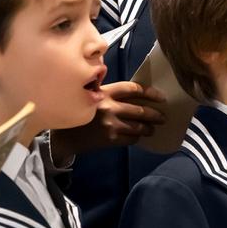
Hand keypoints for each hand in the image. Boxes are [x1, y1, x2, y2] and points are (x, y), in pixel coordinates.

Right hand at [49, 82, 166, 160]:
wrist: (64, 136)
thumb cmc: (81, 113)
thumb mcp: (93, 96)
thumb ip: (112, 93)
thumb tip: (139, 96)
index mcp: (105, 92)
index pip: (133, 89)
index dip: (150, 93)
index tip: (161, 97)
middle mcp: (108, 107)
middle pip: (140, 110)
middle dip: (155, 114)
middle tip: (163, 117)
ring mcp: (110, 124)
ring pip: (138, 126)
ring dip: (148, 128)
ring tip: (153, 129)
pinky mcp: (109, 139)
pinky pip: (130, 138)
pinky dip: (137, 137)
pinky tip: (138, 136)